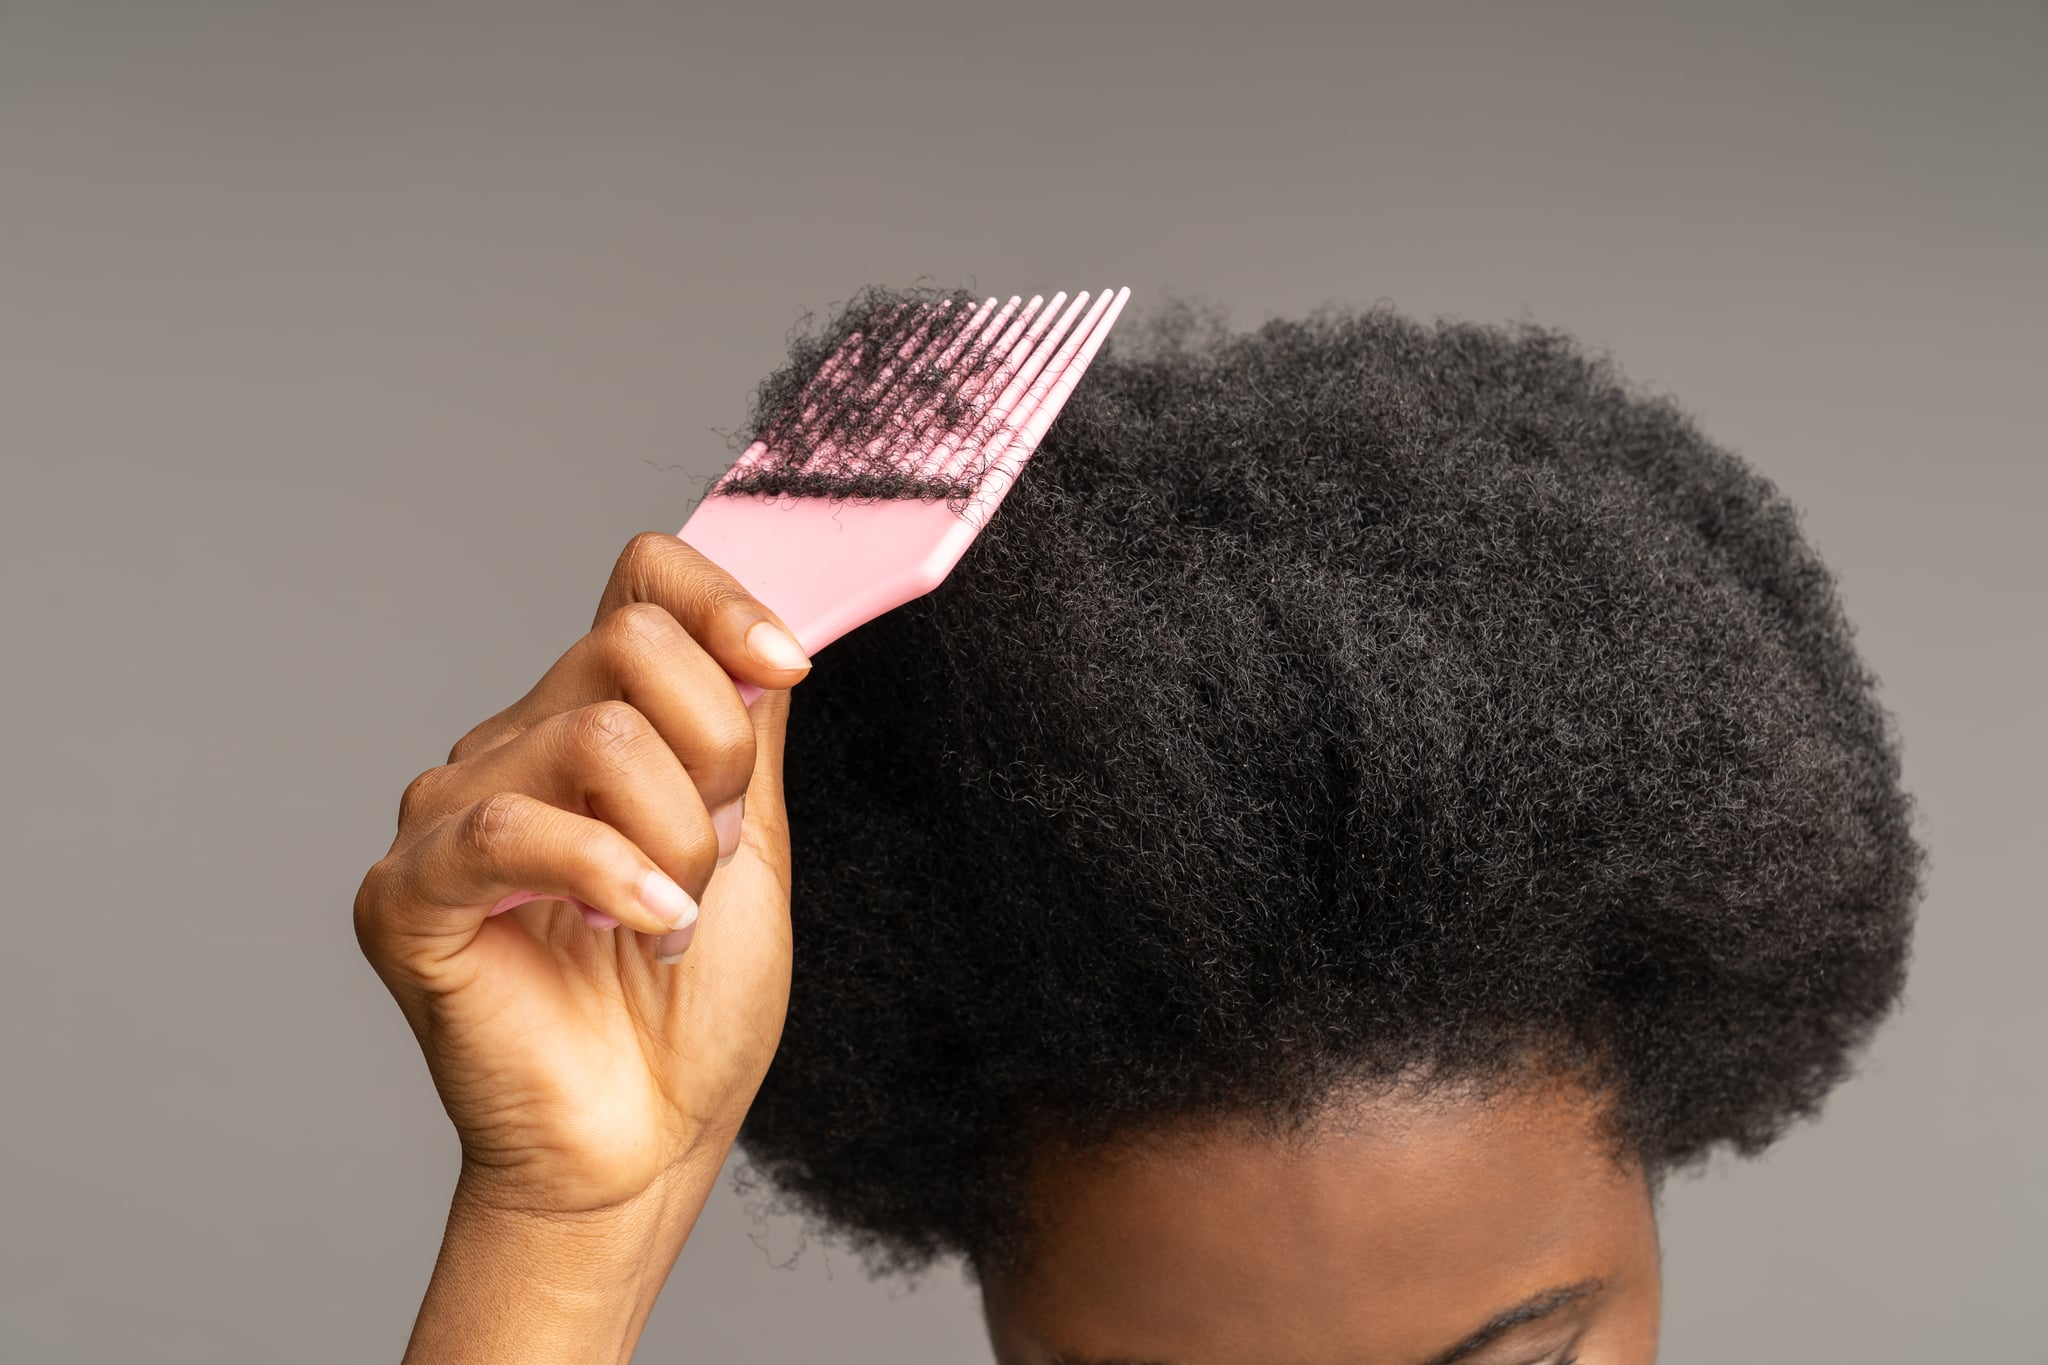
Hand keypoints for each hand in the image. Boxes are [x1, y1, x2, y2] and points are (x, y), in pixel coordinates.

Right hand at [355, 532, 812, 1217]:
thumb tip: (763, 635)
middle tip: (718, 856)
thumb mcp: (752, 847)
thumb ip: (748, 735)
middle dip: (719, 756)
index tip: (787, 667)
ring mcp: (452, 814)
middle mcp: (515, 747)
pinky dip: (607, 872)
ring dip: (678, 838)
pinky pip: (510, 830)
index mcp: (595, 722)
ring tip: (671, 919)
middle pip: (630, 646)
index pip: (639, 581)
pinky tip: (642, 925)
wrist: (644, 1141)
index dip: (720, 600)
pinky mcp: (408, 893)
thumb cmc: (688, 1008)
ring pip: (592, 736)